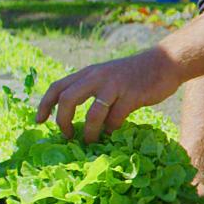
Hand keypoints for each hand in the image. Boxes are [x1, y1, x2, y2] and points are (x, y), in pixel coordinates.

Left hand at [36, 48, 185, 143]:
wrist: (165, 62)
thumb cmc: (135, 74)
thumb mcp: (108, 76)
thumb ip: (92, 91)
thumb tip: (78, 118)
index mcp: (88, 73)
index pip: (58, 87)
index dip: (45, 105)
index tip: (39, 121)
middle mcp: (97, 77)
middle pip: (68, 99)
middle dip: (62, 121)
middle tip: (66, 135)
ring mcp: (114, 86)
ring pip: (93, 113)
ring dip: (89, 132)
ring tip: (91, 141)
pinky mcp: (132, 96)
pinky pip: (115, 118)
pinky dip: (111, 129)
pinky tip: (113, 132)